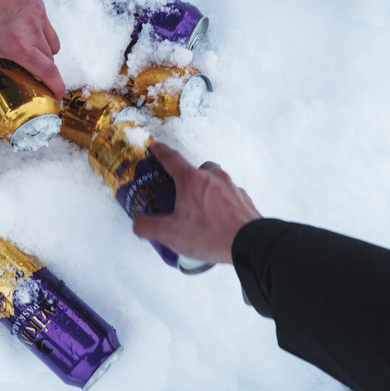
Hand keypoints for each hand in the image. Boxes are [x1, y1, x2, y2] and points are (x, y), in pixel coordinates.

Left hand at [0, 0, 63, 100]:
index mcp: (20, 46)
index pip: (49, 72)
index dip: (57, 87)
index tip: (57, 97)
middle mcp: (34, 31)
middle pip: (50, 60)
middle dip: (45, 73)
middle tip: (34, 78)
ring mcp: (38, 15)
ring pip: (52, 43)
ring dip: (45, 54)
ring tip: (30, 56)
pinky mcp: (37, 3)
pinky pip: (47, 25)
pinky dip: (41, 35)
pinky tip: (25, 34)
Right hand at [132, 141, 261, 263]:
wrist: (250, 243)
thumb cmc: (210, 234)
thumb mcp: (171, 233)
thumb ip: (149, 226)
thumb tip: (138, 224)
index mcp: (191, 180)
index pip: (172, 159)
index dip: (161, 152)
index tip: (156, 147)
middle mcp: (212, 178)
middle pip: (197, 169)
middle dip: (187, 176)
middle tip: (180, 192)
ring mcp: (231, 187)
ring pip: (214, 181)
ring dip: (206, 190)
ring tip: (200, 211)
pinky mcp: (244, 200)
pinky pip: (228, 196)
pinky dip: (221, 203)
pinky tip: (217, 220)